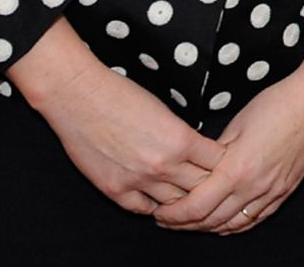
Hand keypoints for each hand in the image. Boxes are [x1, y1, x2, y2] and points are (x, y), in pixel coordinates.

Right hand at [9, 19, 224, 213]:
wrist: (80, 96)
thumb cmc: (122, 94)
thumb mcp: (166, 110)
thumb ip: (183, 135)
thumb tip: (199, 151)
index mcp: (180, 139)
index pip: (218, 162)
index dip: (223, 162)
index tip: (222, 160)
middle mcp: (162, 165)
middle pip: (201, 187)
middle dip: (208, 184)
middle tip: (210, 181)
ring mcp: (138, 181)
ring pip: (175, 204)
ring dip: (182, 198)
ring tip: (186, 192)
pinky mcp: (115, 190)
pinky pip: (143, 209)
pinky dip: (153, 205)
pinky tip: (158, 198)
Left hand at [154, 31, 303, 234]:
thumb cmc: (277, 104)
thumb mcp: (236, 124)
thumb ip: (214, 152)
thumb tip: (196, 167)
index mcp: (237, 169)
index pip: (195, 206)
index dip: (173, 214)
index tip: (159, 211)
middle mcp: (254, 187)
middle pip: (210, 221)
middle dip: (184, 224)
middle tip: (168, 219)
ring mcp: (272, 192)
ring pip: (232, 225)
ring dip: (207, 228)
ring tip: (191, 222)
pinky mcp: (285, 191)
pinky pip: (255, 219)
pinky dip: (235, 226)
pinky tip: (224, 223)